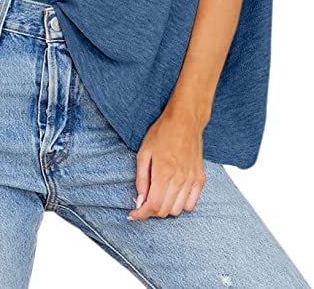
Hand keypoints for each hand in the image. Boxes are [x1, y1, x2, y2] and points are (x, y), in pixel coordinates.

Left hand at [128, 106, 206, 220]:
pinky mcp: (200, 179)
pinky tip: (173, 194)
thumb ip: (141, 179)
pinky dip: (181, 204)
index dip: (141, 214)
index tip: (133, 214)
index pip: (152, 205)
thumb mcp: (144, 152)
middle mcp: (180, 179)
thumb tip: (140, 201)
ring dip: (165, 208)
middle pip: (164, 211)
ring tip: (158, 196)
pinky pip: (191, 204)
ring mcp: (192, 179)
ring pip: (178, 210)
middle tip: (144, 202)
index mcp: (164, 172)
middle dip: (151, 211)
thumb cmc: (162, 133)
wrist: (185, 120)